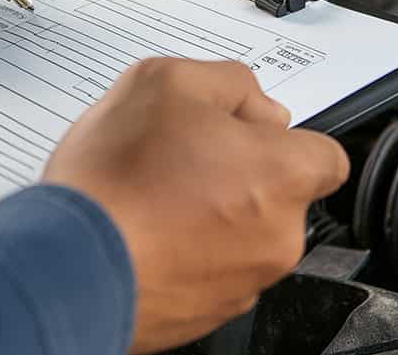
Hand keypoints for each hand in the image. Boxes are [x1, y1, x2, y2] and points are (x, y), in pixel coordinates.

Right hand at [42, 59, 349, 353]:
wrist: (69, 265)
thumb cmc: (115, 180)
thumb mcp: (166, 81)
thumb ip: (230, 82)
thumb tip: (254, 106)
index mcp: (282, 177)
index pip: (327, 157)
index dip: (284, 139)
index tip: (246, 134)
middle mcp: (277, 238)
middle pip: (278, 196)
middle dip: (239, 175)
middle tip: (181, 158)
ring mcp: (243, 283)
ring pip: (242, 237)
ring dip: (210, 215)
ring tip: (152, 197)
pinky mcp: (208, 315)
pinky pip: (209, 273)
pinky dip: (185, 253)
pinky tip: (144, 232)